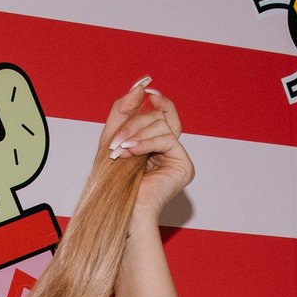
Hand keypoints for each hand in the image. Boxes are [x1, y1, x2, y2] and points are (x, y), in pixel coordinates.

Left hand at [98, 77, 192, 224]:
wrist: (120, 211)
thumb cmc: (114, 182)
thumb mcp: (112, 138)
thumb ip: (125, 109)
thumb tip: (141, 85)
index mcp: (157, 146)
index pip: (164, 114)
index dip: (159, 100)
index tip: (146, 89)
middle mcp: (171, 151)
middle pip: (160, 117)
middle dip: (134, 123)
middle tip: (115, 142)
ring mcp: (179, 159)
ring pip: (162, 125)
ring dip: (136, 133)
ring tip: (119, 151)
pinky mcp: (184, 166)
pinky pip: (166, 139)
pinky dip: (145, 143)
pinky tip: (131, 152)